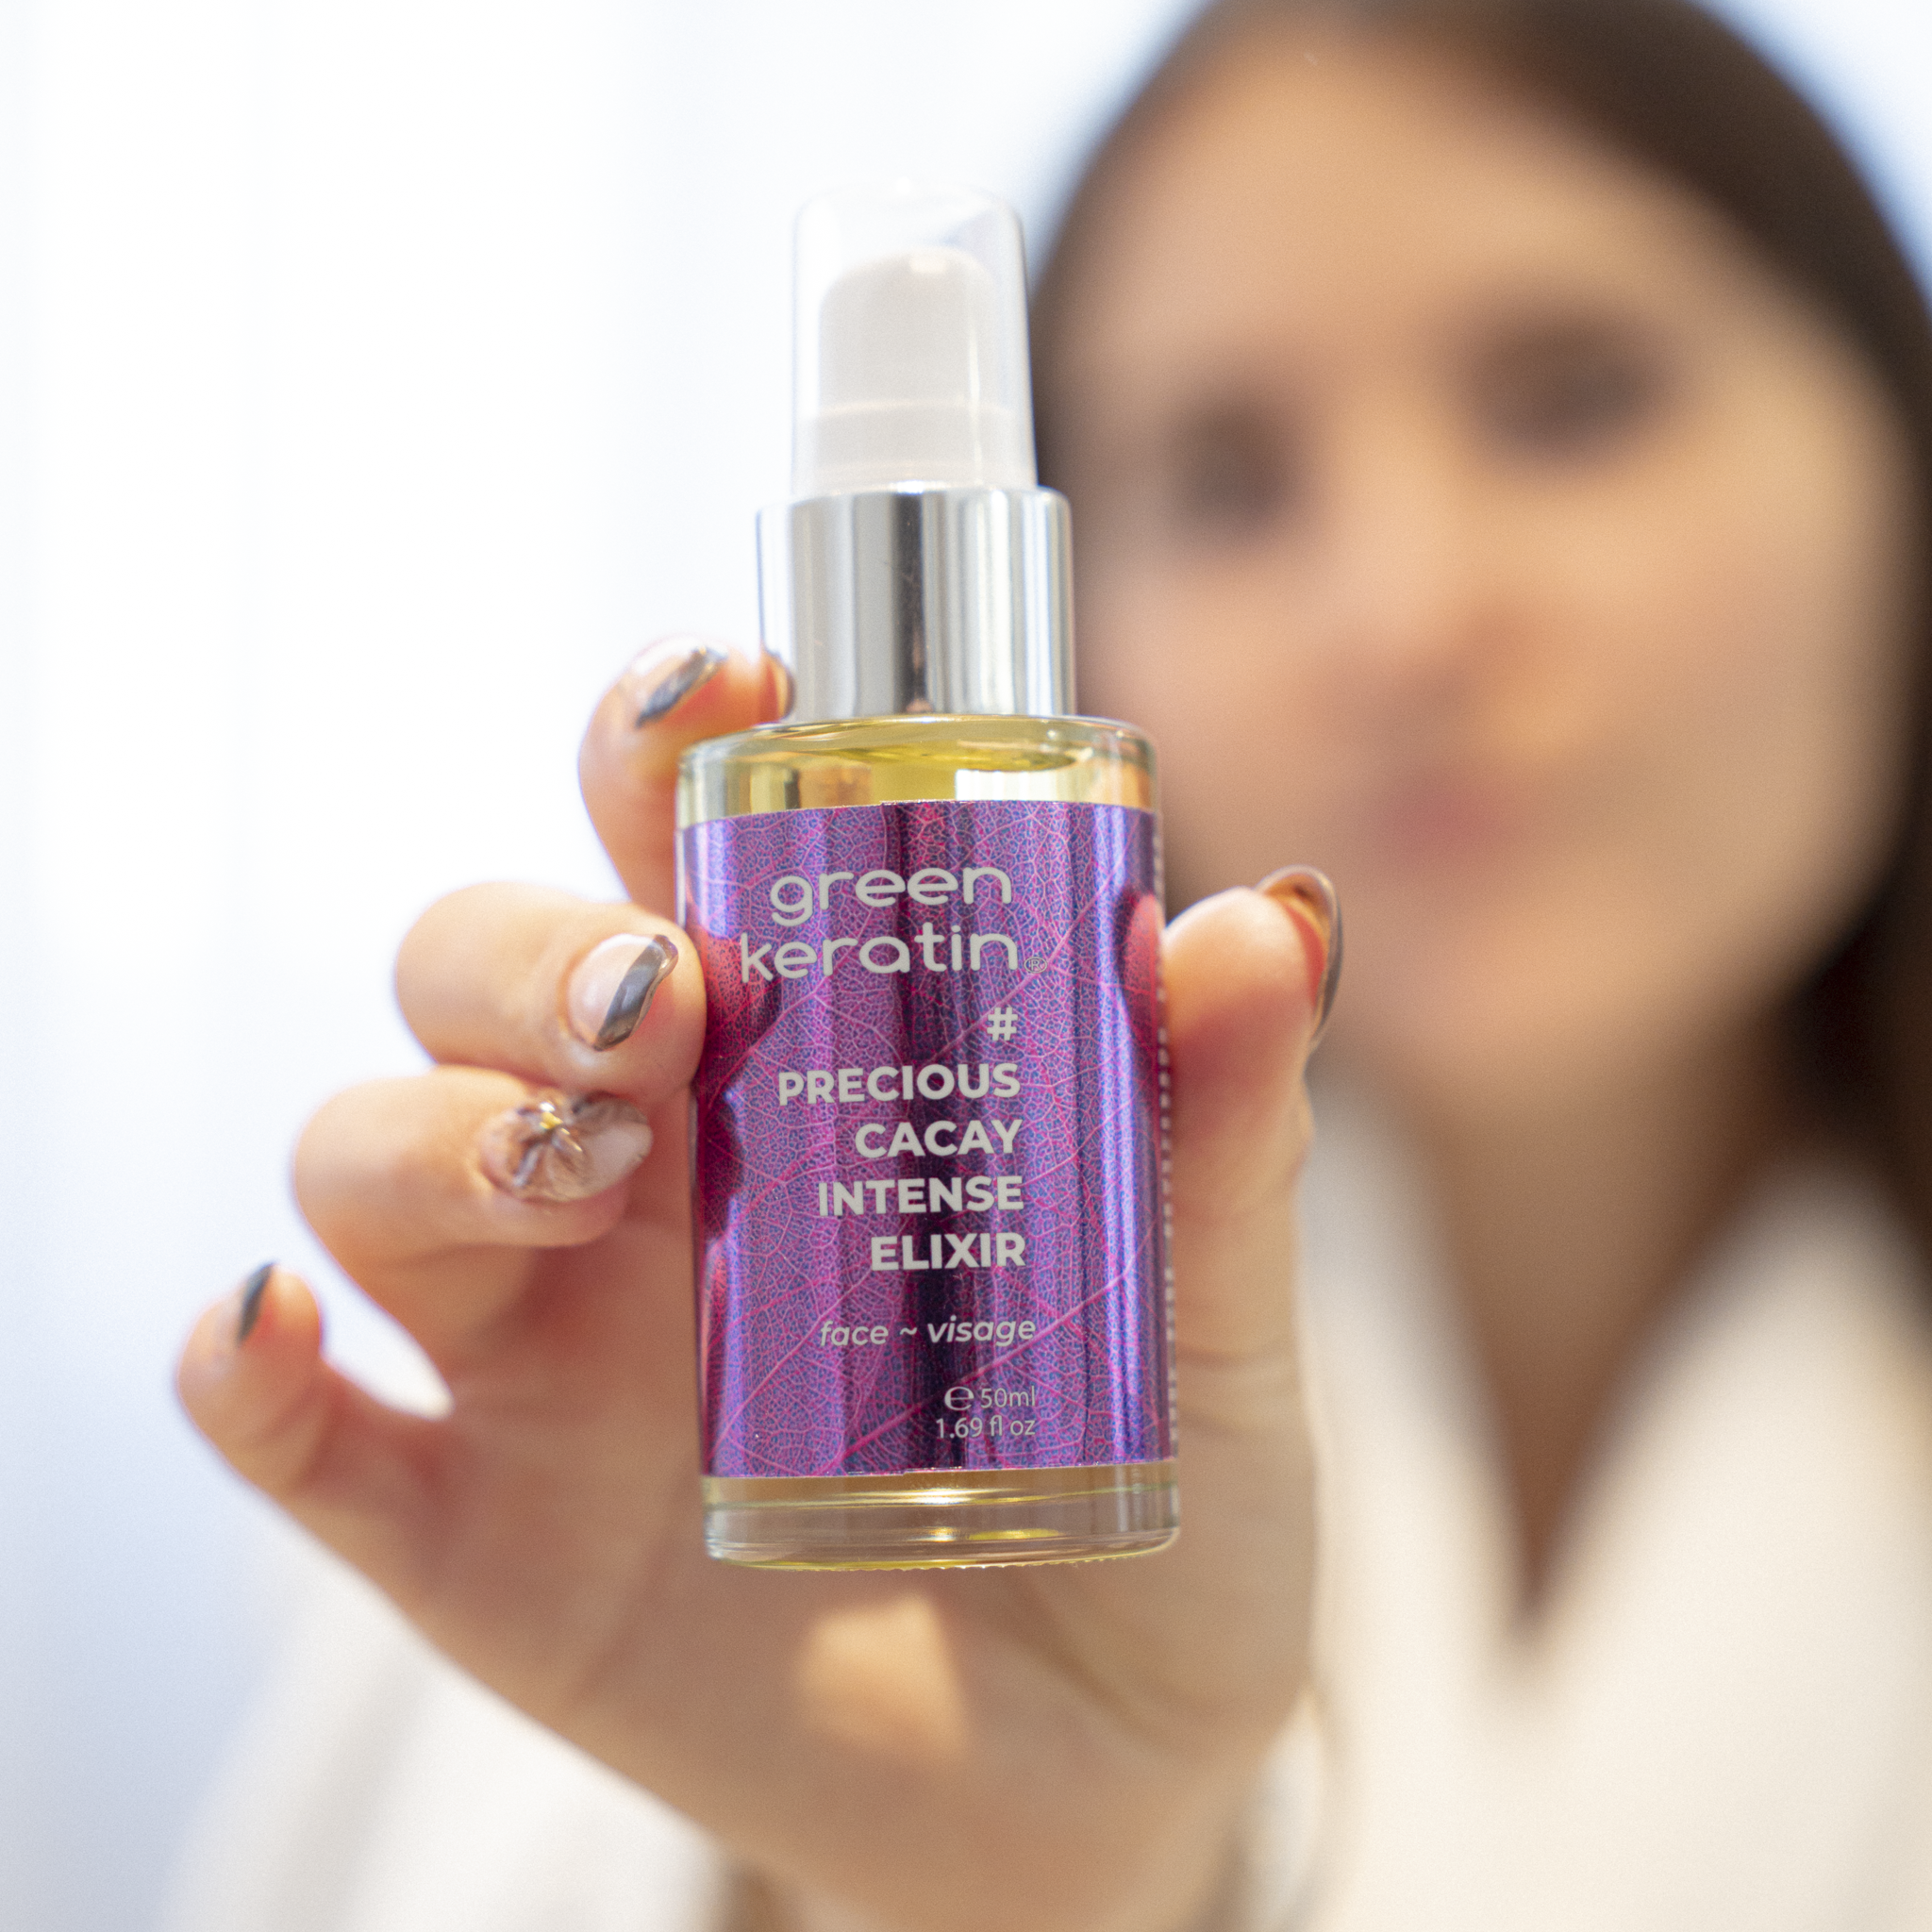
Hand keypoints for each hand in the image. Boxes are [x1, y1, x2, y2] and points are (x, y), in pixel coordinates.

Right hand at [178, 636, 1324, 1931]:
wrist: (1094, 1763)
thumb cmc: (1146, 1491)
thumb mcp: (1208, 1313)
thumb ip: (1217, 1131)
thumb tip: (1267, 923)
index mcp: (791, 1067)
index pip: (670, 849)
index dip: (656, 741)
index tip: (728, 689)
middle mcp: (635, 1169)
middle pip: (482, 970)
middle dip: (542, 949)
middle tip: (670, 999)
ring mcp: (539, 1343)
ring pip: (371, 1151)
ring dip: (434, 1125)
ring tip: (590, 1167)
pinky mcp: (473, 1527)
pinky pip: (300, 1431)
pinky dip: (250, 1367)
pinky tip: (277, 1332)